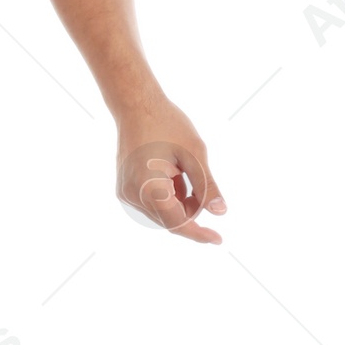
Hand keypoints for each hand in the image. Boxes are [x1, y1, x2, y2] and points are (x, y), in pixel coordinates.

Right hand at [116, 104, 226, 243]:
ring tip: (181, 170)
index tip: (218, 240)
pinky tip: (170, 171)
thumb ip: (207, 186)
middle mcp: (133, 195)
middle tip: (199, 181)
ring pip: (161, 212)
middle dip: (190, 209)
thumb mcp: (195, 154)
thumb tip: (220, 213)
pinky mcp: (124, 188)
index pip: (178, 223)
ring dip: (179, 201)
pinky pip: (151, 203)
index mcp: (150, 188)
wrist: (136, 105)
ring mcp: (125, 193)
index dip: (199, 233)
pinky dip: (167, 195)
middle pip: (170, 220)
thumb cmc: (168, 125)